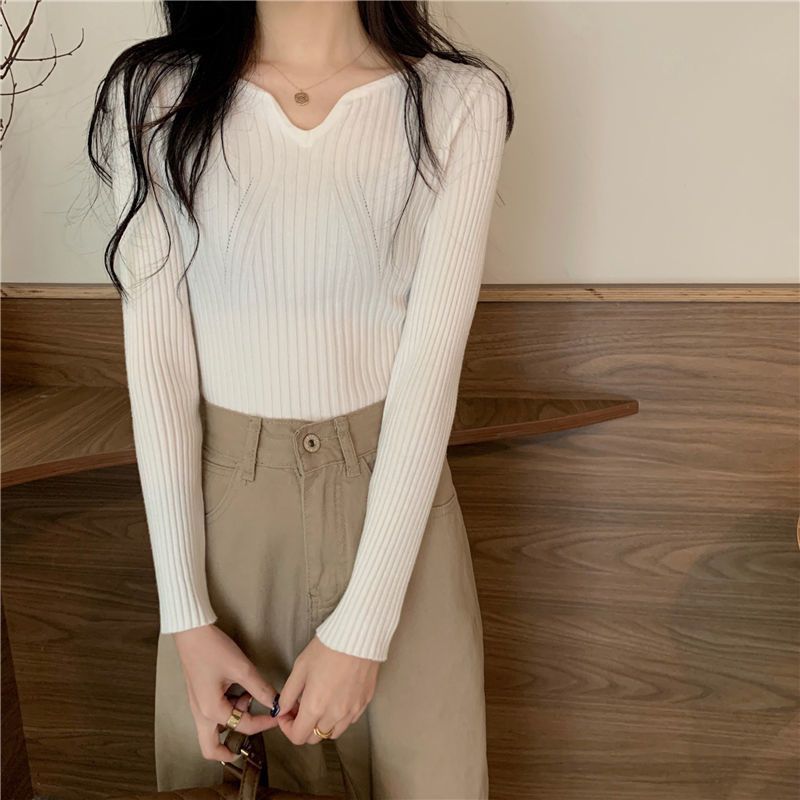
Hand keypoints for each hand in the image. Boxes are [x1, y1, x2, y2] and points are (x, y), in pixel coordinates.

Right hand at [174, 624, 280, 761]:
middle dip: (231, 750)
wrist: (192, 633)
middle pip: (212, 748)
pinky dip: (228, 710)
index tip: (278, 716)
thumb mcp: (242, 669)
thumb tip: (275, 703)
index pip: (244, 727)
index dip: (265, 723)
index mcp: (211, 711)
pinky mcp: (198, 697)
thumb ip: (260, 688)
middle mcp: (200, 714)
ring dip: (232, 723)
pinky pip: (213, 715)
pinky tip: (239, 691)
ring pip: (212, 731)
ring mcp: (197, 706)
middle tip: (252, 741)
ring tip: (248, 699)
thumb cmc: (213, 649)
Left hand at [276, 634, 379, 744]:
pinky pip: (349, 721)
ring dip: (322, 724)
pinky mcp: (365, 703)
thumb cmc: (327, 648)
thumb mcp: (300, 667)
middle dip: (303, 727)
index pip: (298, 736)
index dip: (287, 728)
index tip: (287, 714)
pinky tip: (337, 698)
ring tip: (320, 704)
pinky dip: (339, 717)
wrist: (359, 635)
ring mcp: (353, 711)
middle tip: (301, 707)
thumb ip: (288, 694)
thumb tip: (282, 710)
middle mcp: (335, 714)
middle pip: (315, 737)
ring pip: (333, 732)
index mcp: (315, 706)